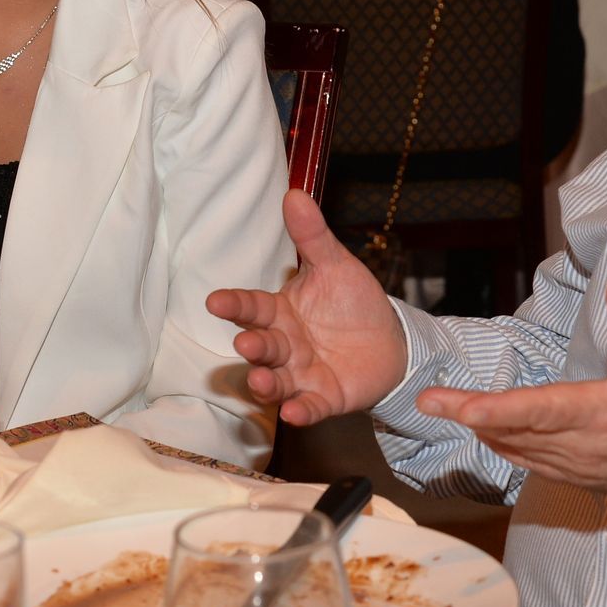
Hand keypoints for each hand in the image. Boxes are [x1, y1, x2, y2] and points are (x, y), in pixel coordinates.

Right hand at [207, 190, 408, 425]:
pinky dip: (300, 410)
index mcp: (281, 311)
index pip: (253, 307)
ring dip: (265, 383)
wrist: (391, 341)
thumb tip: (295, 194)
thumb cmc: (354, 302)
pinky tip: (294, 412)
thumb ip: (313, 237)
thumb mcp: (336, 265)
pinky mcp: (323, 397)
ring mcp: (301, 374)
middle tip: (246, 342)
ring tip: (261, 381)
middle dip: (253, 345)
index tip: (215, 301)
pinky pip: (308, 406)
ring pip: (276, 380)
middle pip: (263, 345)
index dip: (234, 305)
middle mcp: (285, 345)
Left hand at [415, 278, 606, 502]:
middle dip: (468, 416)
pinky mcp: (585, 478)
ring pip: (520, 451)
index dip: (494, 408)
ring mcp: (583, 466)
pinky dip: (508, 448)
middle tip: (427, 401)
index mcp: (605, 412)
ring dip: (483, 432)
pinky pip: (535, 465)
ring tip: (448, 410)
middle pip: (515, 431)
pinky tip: (490, 434)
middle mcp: (586, 445)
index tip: (458, 405)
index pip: (537, 410)